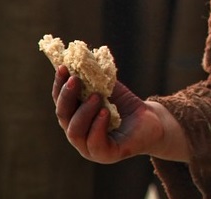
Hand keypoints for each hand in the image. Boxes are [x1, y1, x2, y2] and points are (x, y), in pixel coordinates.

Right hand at [52, 65, 167, 162]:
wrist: (151, 121)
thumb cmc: (125, 105)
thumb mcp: (109, 89)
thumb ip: (94, 77)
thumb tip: (82, 55)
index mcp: (74, 117)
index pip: (60, 101)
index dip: (59, 85)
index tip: (62, 67)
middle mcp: (77, 133)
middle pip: (63, 116)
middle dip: (67, 96)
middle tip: (76, 80)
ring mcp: (88, 147)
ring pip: (75, 131)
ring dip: (84, 111)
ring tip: (97, 96)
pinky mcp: (105, 155)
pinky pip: (95, 143)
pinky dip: (97, 126)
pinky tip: (105, 112)